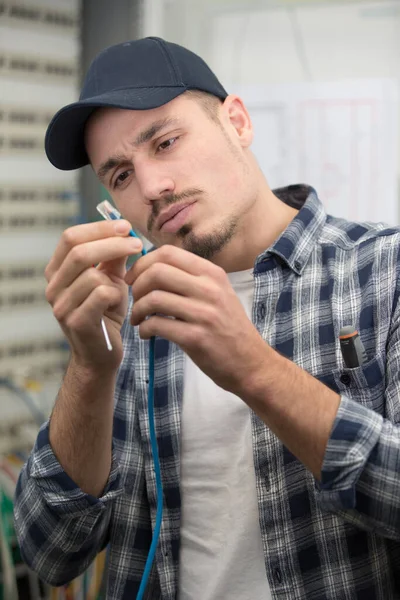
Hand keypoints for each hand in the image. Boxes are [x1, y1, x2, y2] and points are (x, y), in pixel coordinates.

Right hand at [45, 220, 142, 370]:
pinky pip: (100, 294)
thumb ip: (114, 256)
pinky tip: (118, 304)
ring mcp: (60, 305)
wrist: (103, 354)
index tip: (125, 226)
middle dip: (112, 243)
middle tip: (138, 244)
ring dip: (115, 278)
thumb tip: (124, 229)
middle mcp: (53, 286)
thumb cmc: (107, 313)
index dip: (99, 228)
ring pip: (91, 274)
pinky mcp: (75, 321)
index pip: (70, 237)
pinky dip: (115, 295)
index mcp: (57, 271)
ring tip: (124, 289)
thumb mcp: (110, 279)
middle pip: (78, 251)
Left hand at [125, 245, 266, 395]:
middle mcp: (210, 289)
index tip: (134, 278)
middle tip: (136, 300)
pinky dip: (144, 329)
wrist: (250, 362)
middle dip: (137, 286)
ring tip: (139, 320)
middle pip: (157, 272)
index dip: (143, 263)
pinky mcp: (196, 337)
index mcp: (212, 273)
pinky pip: (157, 324)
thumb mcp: (218, 293)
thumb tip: (153, 267)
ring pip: (153, 298)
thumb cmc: (228, 328)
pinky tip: (147, 334)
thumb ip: (191, 279)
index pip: (168, 253)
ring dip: (138, 310)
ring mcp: (204, 313)